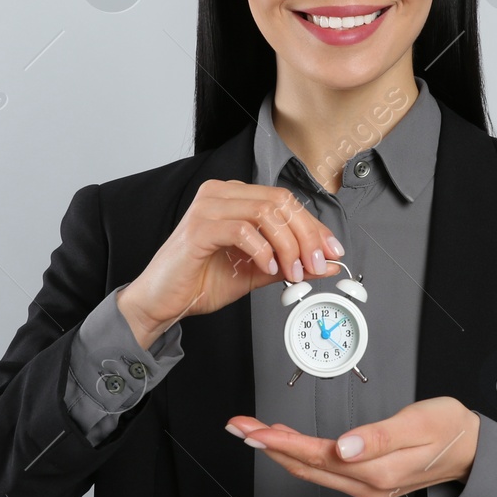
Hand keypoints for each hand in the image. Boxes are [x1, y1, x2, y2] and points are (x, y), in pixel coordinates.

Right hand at [118, 179, 343, 347]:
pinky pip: (243, 230)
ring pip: (266, 212)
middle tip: (316, 265)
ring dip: (288, 245)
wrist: (163, 302)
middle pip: (281, 202)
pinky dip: (263, 251)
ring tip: (292, 272)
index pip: (286, 201)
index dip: (314, 226)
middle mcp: (222, 194)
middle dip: (306, 236)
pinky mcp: (199, 227)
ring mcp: (208, 207)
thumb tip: (328, 265)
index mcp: (236, 198)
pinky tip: (268, 269)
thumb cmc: (200, 281)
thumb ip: (292, 264)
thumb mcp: (258, 272)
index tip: (332, 252)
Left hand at [224, 397, 480, 496]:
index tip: (254, 430)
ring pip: (311, 470)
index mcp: (376, 469)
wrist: (472, 450)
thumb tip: (345, 448)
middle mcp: (367, 484)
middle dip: (267, 446)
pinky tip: (288, 442)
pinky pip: (324, 470)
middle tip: (238, 426)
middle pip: (305, 466)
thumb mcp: (419, 423)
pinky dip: (300, 454)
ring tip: (253, 431)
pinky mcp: (368, 481)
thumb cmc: (448, 429)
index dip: (281, 442)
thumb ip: (379, 437)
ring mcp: (366, 486)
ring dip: (279, 451)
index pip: (317, 454)